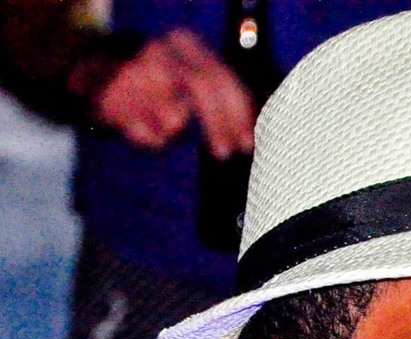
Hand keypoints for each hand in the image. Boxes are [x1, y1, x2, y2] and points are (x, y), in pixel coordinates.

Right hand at [93, 28, 255, 157]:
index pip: (221, 77)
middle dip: (218, 126)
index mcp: (185, 44)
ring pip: (172, 119)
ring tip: (161, 126)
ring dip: (171, 132)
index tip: (246, 144)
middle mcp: (162, 50)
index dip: (238, 113)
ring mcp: (135, 70)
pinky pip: (146, 134)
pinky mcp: (112, 96)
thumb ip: (219, 99)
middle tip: (224, 154)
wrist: (90, 74)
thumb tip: (250, 127)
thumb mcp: (189, 81)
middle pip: (201, 87)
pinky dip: (148, 139)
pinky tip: (138, 126)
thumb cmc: (152, 84)